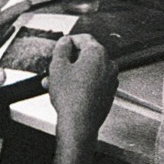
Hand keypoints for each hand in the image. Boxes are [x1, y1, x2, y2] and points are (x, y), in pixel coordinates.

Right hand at [46, 34, 115, 163]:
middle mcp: (108, 64)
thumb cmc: (70, 98)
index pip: (83, 38)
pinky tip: (65, 92)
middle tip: (53, 68)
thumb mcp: (58, 66)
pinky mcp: (108, 93)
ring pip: (87, 70)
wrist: (79, 124)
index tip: (60, 47)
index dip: (68, 42)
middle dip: (67, 61)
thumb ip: (61, 48)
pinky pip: (93, 82)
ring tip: (53, 83)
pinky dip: (80, 83)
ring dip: (71, 74)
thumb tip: (66, 42)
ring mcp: (110, 79)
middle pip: (85, 56)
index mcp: (98, 53)